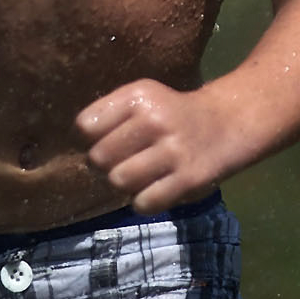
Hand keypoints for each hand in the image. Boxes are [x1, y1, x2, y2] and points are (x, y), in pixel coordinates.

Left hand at [75, 79, 246, 213]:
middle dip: (101, 165)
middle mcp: (155, 120)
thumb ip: (109, 115)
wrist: (224, 124)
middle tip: (115, 163)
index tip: (97, 142)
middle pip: (99, 157)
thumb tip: (76, 145)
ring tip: (131, 176)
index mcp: (137, 96)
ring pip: (119, 181)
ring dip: (120, 184)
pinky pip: (145, 202)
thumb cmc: (169, 112)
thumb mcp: (141, 98)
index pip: (86, 125)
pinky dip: (141, 201)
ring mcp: (173, 151)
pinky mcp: (189, 179)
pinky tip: (149, 190)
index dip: (86, 139)